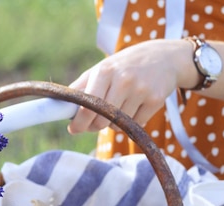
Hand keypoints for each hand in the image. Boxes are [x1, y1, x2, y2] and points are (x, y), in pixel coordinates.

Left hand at [68, 39, 196, 133]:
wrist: (164, 57)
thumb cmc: (124, 66)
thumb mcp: (102, 69)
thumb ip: (80, 88)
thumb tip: (60, 108)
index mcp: (104, 72)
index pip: (86, 107)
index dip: (78, 123)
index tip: (73, 129)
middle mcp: (123, 80)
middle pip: (100, 121)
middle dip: (94, 126)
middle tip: (95, 121)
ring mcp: (141, 90)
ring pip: (117, 126)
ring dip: (113, 123)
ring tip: (119, 107)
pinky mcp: (156, 101)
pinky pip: (135, 125)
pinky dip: (131, 123)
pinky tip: (135, 107)